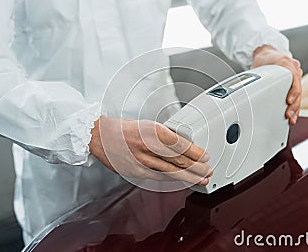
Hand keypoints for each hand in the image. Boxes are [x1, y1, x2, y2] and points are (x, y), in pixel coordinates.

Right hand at [89, 117, 212, 184]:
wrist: (100, 137)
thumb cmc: (124, 130)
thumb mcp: (148, 125)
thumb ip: (165, 136)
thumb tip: (184, 146)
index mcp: (153, 130)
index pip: (181, 144)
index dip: (196, 153)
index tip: (205, 156)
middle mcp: (148, 146)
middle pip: (178, 160)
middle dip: (196, 167)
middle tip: (208, 170)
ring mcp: (141, 161)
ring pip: (170, 172)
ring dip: (188, 177)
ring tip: (201, 179)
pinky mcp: (136, 172)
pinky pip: (158, 178)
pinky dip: (172, 180)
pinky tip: (181, 181)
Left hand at [252, 45, 302, 124]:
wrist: (267, 54)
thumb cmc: (263, 59)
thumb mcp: (259, 65)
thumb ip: (257, 76)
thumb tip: (244, 87)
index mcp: (286, 63)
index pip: (294, 79)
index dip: (293, 92)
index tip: (289, 101)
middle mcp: (294, 69)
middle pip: (298, 89)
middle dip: (294, 105)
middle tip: (289, 115)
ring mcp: (296, 75)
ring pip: (298, 94)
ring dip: (295, 108)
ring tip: (292, 119)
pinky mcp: (294, 82)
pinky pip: (297, 94)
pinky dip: (295, 105)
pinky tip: (293, 114)